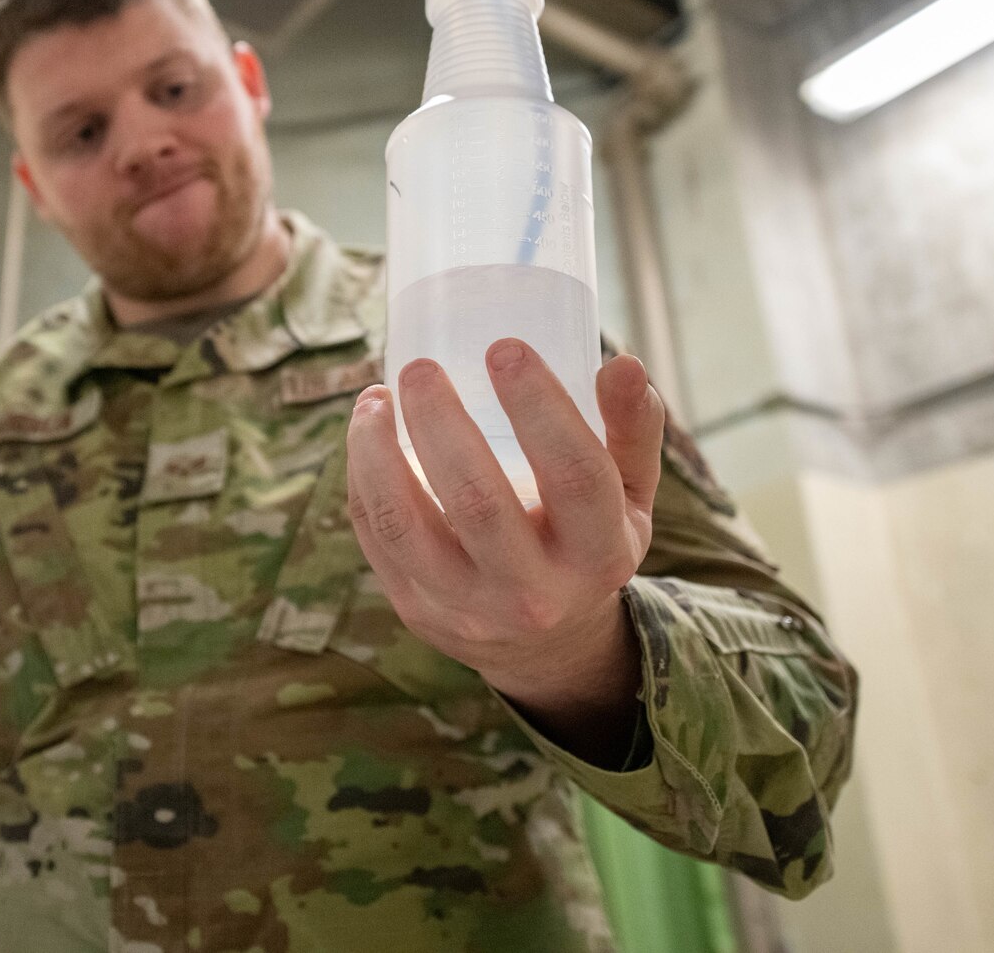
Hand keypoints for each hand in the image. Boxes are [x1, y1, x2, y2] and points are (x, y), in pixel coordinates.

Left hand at [345, 342, 664, 759]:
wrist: (546, 645)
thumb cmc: (586, 539)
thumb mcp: (630, 496)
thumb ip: (631, 429)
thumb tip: (622, 361)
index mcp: (599, 554)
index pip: (575, 476)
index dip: (540, 407)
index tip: (505, 348)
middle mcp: (534, 592)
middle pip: (479, 504)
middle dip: (441, 424)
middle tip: (421, 367)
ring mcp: (468, 608)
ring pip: (405, 528)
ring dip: (378, 453)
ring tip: (374, 399)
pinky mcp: (416, 610)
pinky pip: (375, 539)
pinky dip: (362, 478)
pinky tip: (366, 431)